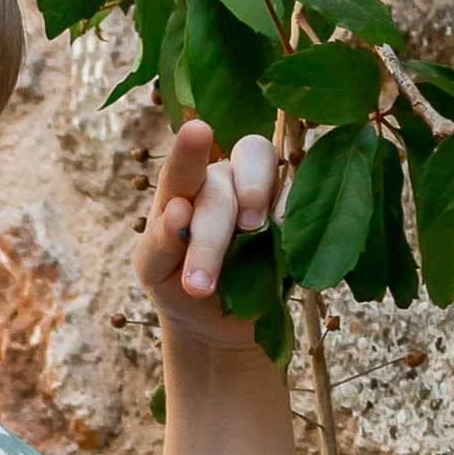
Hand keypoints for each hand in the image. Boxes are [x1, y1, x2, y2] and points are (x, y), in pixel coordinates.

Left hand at [137, 118, 278, 352]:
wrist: (214, 322)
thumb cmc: (178, 286)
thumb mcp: (156, 271)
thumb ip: (159, 243)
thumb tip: (178, 211)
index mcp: (183, 190)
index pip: (184, 167)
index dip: (189, 151)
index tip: (196, 131)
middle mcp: (222, 181)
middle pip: (222, 182)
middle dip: (210, 234)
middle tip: (200, 283)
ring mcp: (260, 192)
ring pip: (265, 167)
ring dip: (255, 195)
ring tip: (250, 228)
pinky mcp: (292, 212)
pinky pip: (297, 197)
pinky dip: (289, 212)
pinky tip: (281, 232)